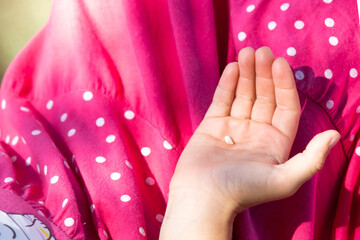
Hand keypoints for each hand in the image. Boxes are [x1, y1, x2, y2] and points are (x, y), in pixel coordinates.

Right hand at [160, 47, 339, 238]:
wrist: (203, 197)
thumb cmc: (243, 190)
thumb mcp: (284, 179)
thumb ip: (311, 158)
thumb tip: (336, 136)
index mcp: (275, 143)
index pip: (285, 107)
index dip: (285, 85)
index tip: (280, 63)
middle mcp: (256, 133)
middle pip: (264, 97)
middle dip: (264, 74)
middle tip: (262, 50)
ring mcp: (234, 128)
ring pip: (243, 95)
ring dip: (246, 74)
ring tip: (247, 52)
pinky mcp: (212, 126)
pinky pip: (222, 101)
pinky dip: (227, 84)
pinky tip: (233, 67)